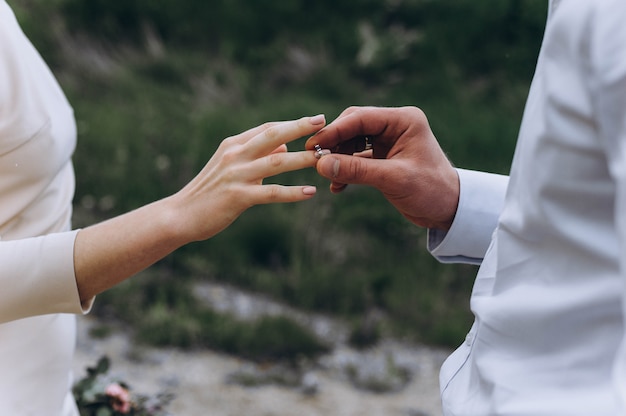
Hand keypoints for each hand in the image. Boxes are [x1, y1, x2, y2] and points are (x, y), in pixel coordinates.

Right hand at [172, 114, 325, 240]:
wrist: (180, 215)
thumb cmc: (209, 192)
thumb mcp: (230, 167)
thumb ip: (256, 155)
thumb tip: (285, 145)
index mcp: (233, 145)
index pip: (267, 128)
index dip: (292, 124)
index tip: (315, 121)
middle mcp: (235, 155)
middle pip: (274, 135)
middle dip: (300, 128)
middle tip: (324, 123)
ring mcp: (236, 175)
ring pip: (277, 162)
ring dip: (303, 160)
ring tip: (324, 158)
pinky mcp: (238, 197)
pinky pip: (272, 192)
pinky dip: (293, 192)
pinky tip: (310, 193)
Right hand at [305, 106, 458, 229]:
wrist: (449, 209)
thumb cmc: (430, 190)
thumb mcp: (392, 179)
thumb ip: (356, 170)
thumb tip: (321, 164)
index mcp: (403, 120)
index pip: (360, 118)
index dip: (334, 131)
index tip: (313, 145)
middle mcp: (395, 125)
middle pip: (353, 126)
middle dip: (333, 143)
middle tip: (314, 159)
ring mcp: (389, 140)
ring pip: (352, 141)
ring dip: (338, 158)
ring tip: (327, 176)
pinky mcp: (384, 156)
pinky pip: (357, 157)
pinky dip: (346, 169)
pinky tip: (338, 186)